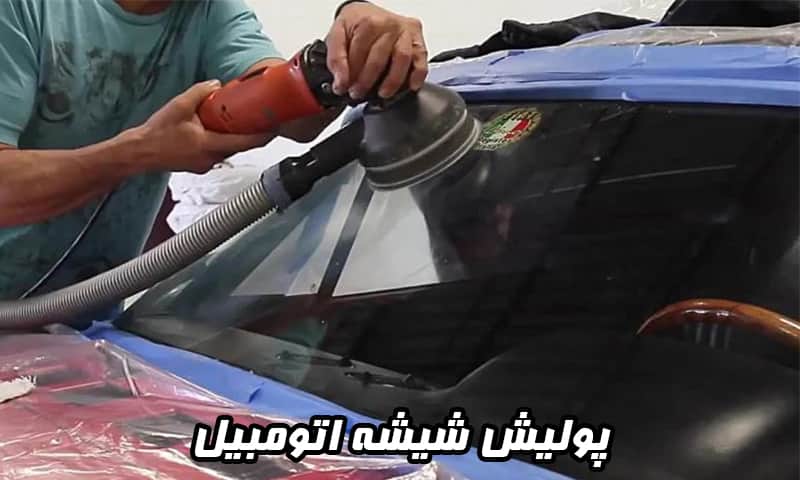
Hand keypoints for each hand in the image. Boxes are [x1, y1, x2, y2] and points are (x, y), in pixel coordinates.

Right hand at [134, 81, 275, 173]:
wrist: (138, 152)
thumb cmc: (157, 133)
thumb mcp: (179, 105)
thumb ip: (201, 92)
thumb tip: (217, 84)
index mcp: (209, 145)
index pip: (245, 143)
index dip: (263, 136)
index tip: (276, 128)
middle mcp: (211, 159)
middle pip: (239, 147)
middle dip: (251, 134)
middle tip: (261, 120)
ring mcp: (205, 165)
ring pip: (228, 150)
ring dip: (235, 138)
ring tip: (241, 122)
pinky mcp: (199, 165)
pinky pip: (217, 153)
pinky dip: (222, 142)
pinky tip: (217, 130)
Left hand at [326, 2, 427, 99]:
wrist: (369, 13)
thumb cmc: (356, 24)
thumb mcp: (338, 34)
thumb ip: (336, 58)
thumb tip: (341, 82)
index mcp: (370, 22)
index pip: (359, 53)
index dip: (349, 74)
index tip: (343, 88)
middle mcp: (390, 25)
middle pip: (379, 58)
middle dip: (366, 81)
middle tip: (357, 93)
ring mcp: (406, 33)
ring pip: (402, 59)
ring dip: (392, 81)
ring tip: (382, 94)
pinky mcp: (418, 42)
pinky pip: (421, 60)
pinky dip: (418, 75)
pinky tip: (410, 86)